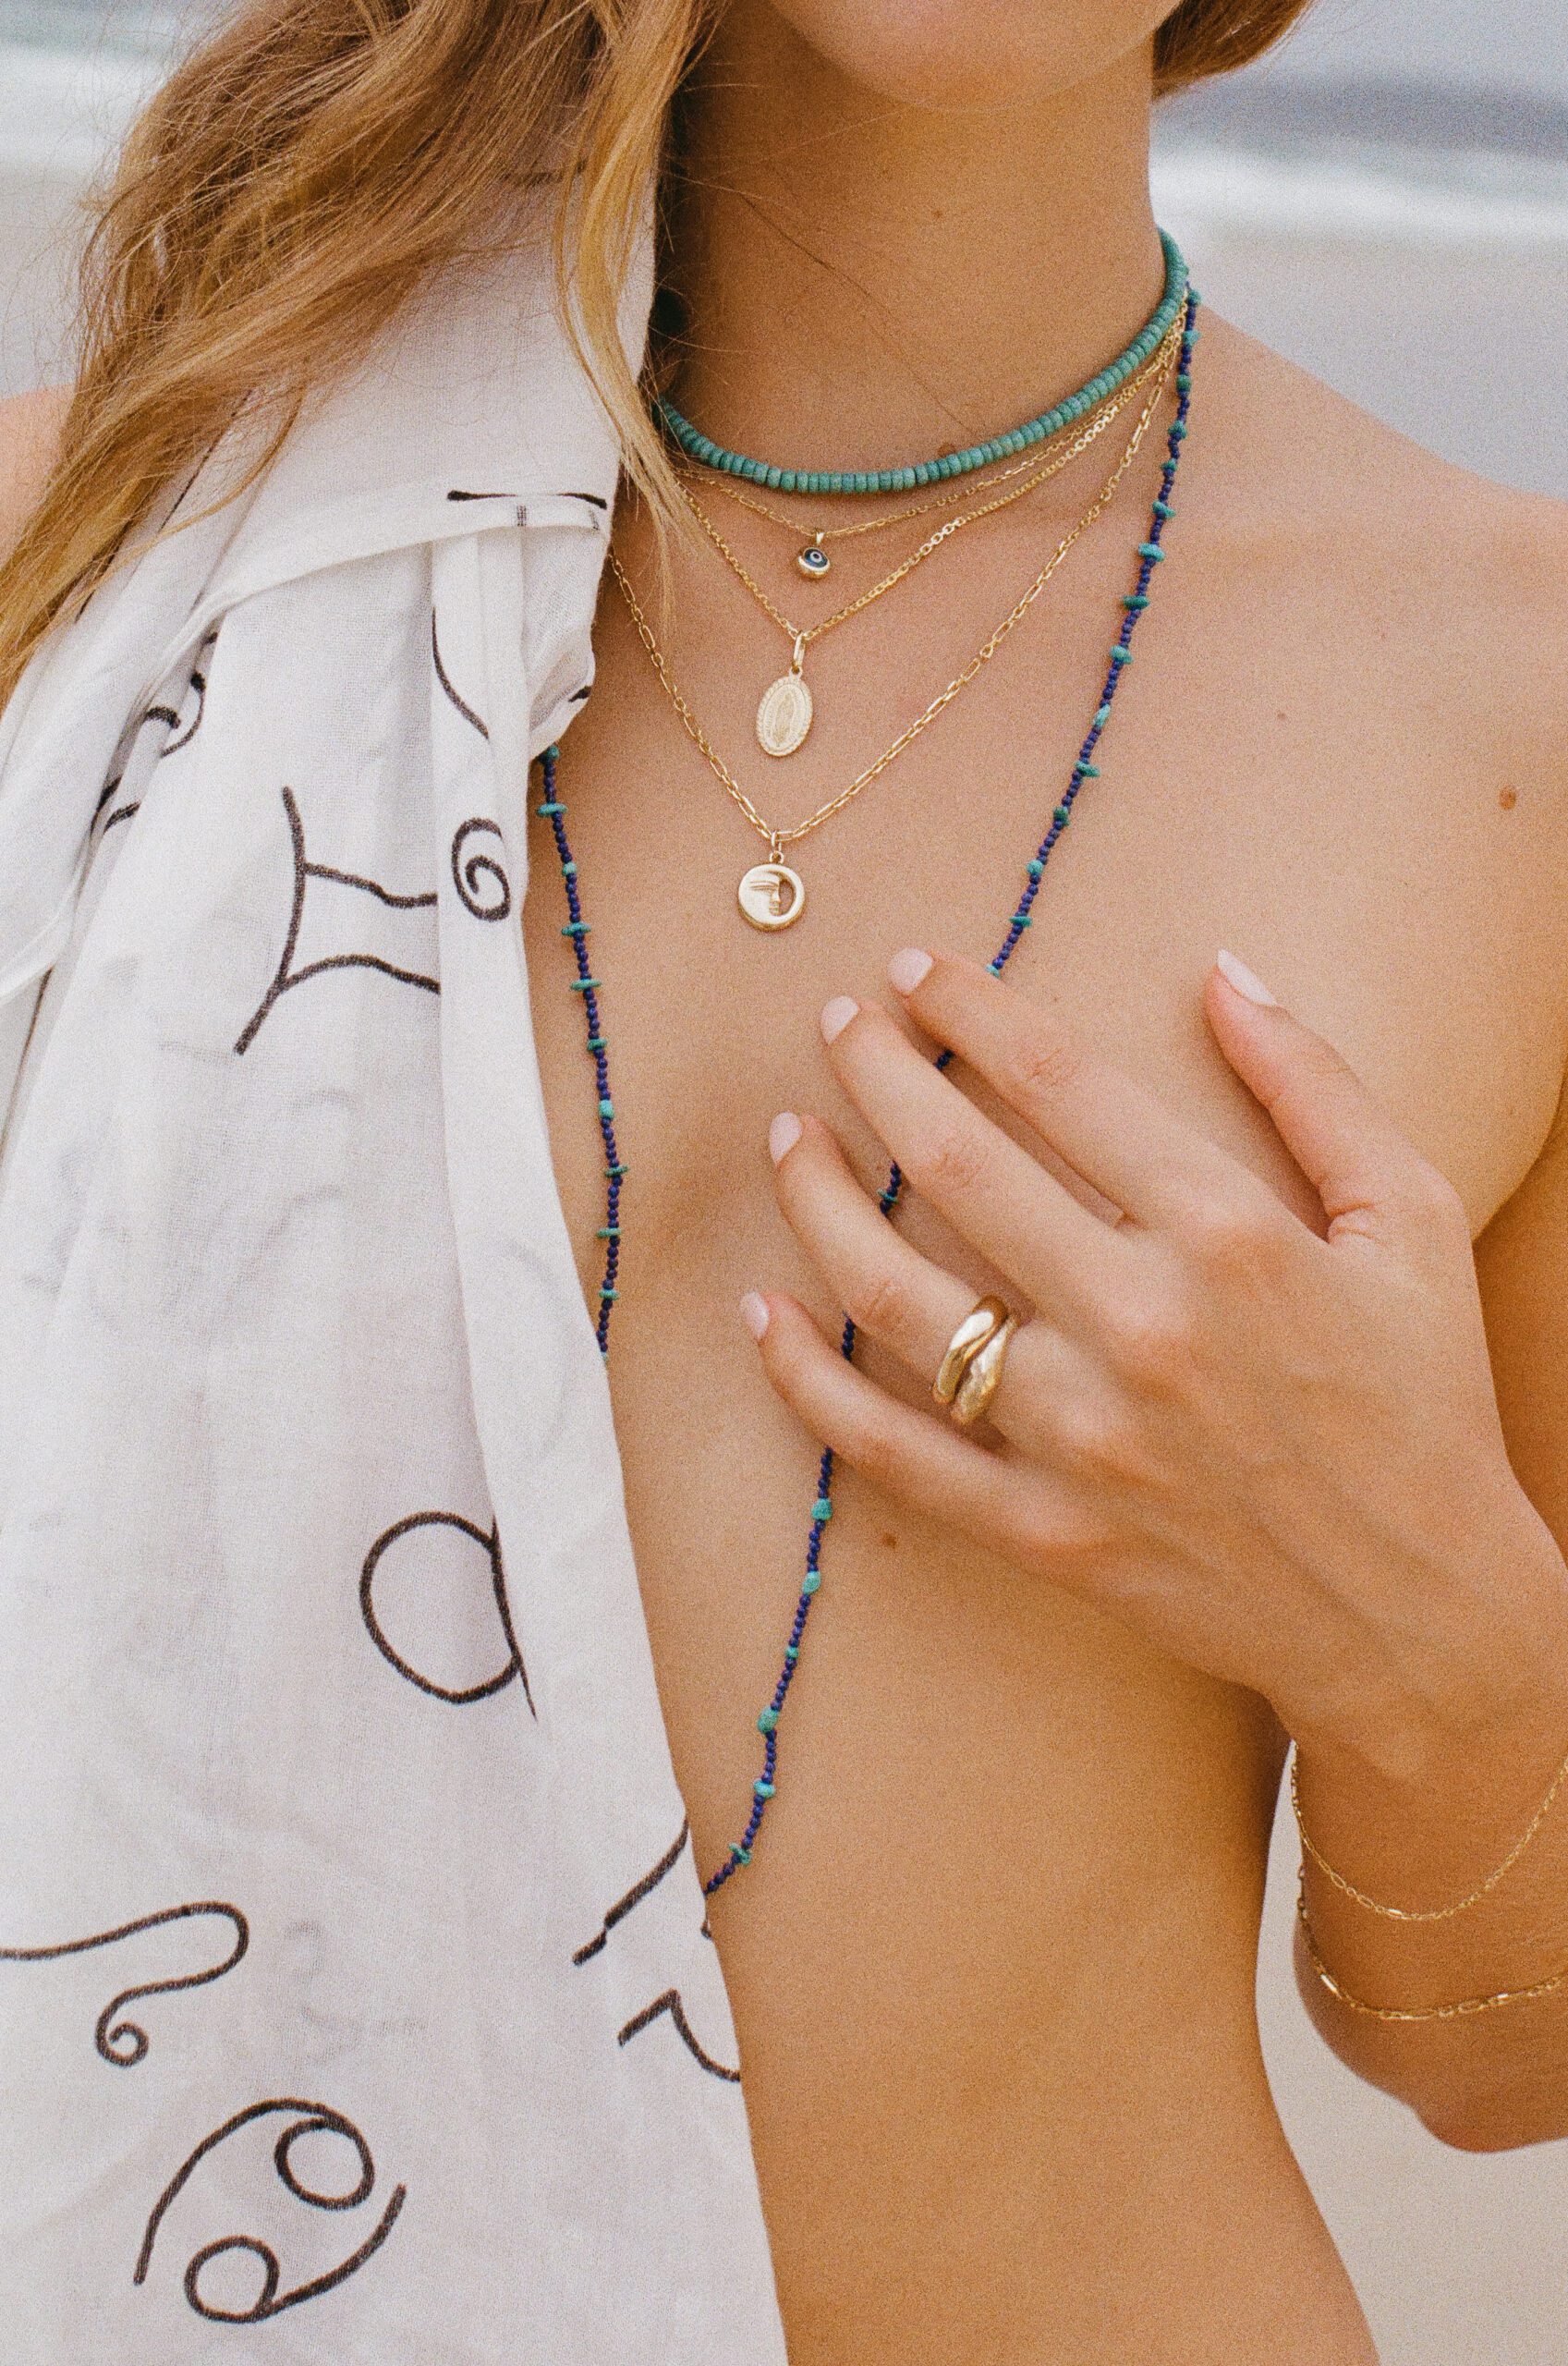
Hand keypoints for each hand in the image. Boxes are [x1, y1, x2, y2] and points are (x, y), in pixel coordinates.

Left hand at [744, 947, 1563, 1773]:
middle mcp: (1142, 1327)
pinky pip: (890, 1450)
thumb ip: (1316, 1086)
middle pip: (958, 1166)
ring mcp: (1081, 1438)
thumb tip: (1222, 972)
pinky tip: (765, 1312)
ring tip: (789, 1141)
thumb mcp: (1412, 1219)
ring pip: (896, 1298)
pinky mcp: (1042, 1531)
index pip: (1061, 1083)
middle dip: (875, 1071)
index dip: (970, 1008)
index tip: (916, 969)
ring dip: (821, 1203)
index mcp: (1233, 1235)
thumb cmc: (1423, 1402)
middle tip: (833, 1024)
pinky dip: (809, 1381)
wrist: (1421, 1612)